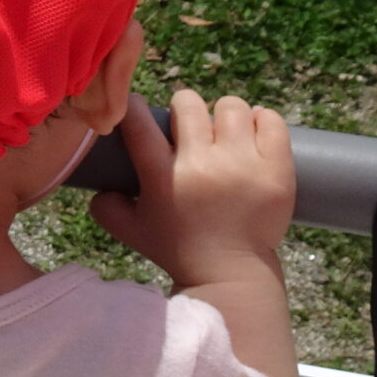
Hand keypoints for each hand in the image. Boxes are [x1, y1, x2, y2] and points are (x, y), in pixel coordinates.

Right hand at [89, 90, 293, 289]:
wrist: (231, 273)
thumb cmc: (179, 249)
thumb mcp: (132, 232)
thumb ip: (107, 208)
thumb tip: (99, 187)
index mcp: (163, 176)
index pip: (140, 123)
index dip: (137, 107)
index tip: (141, 109)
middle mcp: (202, 163)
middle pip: (189, 104)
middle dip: (184, 107)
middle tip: (189, 126)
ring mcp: (243, 163)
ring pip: (232, 107)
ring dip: (224, 114)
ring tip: (224, 131)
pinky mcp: (276, 168)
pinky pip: (272, 121)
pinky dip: (263, 119)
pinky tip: (254, 130)